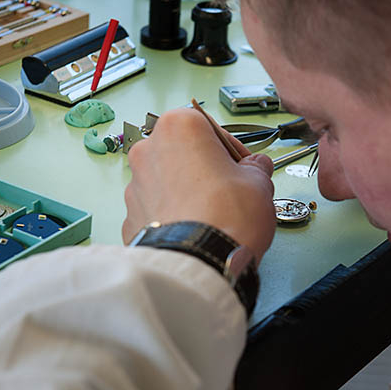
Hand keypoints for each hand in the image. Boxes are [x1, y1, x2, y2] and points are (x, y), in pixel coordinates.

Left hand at [123, 108, 275, 261]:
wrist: (199, 262)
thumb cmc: (225, 218)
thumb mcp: (259, 182)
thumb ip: (256, 166)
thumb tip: (256, 167)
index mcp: (179, 128)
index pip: (210, 127)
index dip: (232, 148)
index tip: (243, 164)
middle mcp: (149, 151)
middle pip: (184, 152)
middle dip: (205, 168)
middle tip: (230, 189)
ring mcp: (135, 186)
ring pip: (167, 181)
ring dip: (187, 191)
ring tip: (213, 214)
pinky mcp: (131, 217)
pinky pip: (157, 209)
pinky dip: (173, 215)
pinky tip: (195, 228)